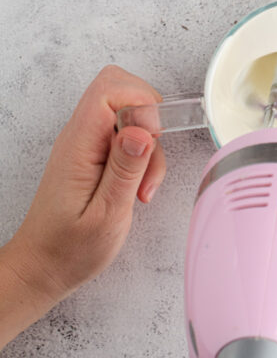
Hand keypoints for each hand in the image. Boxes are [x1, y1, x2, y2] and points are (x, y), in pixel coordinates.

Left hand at [0, 65, 165, 348]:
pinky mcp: (94, 155)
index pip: (108, 90)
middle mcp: (80, 137)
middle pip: (119, 89)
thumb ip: (126, 169)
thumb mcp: (107, 215)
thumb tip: (142, 130)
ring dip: (149, 145)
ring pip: (129, 114)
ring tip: (143, 187)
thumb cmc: (69, 250)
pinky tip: (137, 188)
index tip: (153, 137)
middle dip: (149, 115)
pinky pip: (126, 136)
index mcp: (79, 145)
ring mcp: (86, 144)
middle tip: (152, 152)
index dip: (140, 103)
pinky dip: (142, 157)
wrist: (43, 268)